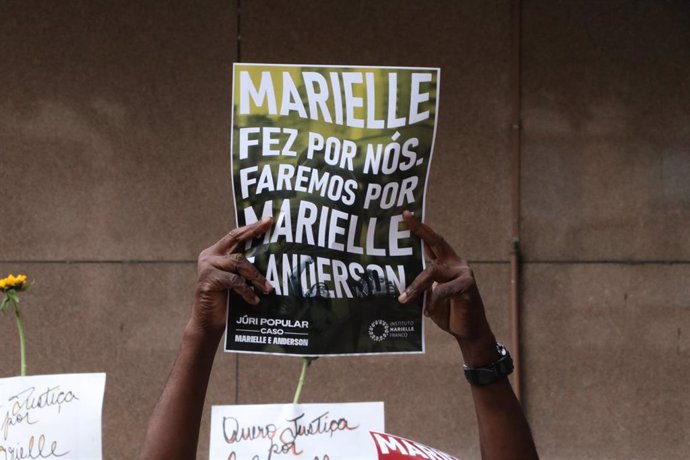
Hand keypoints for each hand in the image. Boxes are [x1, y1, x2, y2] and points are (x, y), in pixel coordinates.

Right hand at [192, 218, 273, 331]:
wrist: (209, 323)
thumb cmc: (227, 301)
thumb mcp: (237, 279)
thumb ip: (245, 267)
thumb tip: (270, 255)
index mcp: (216, 252)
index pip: (235, 235)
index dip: (252, 227)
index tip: (268, 220)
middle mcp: (210, 256)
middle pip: (236, 240)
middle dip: (254, 232)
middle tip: (270, 227)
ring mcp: (208, 267)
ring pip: (239, 263)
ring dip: (257, 276)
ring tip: (268, 289)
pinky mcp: (208, 280)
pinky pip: (234, 281)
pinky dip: (247, 291)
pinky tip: (254, 300)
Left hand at [397, 211, 491, 343]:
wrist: (468, 331)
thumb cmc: (447, 312)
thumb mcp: (429, 297)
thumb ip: (420, 286)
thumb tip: (397, 282)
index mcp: (445, 263)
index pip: (431, 242)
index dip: (419, 228)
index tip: (405, 214)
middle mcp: (455, 263)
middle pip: (437, 242)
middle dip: (420, 230)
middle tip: (405, 218)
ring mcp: (463, 273)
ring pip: (433, 271)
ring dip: (417, 285)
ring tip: (404, 299)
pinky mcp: (468, 286)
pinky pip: (443, 290)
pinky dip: (432, 302)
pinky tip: (427, 313)